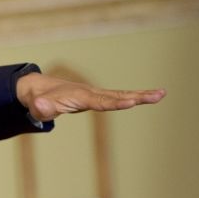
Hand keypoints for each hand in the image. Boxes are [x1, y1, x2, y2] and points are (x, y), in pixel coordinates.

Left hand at [16, 72, 165, 121]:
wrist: (39, 90)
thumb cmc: (39, 101)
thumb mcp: (37, 107)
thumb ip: (40, 107)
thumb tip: (40, 106)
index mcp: (79, 96)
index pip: (100, 102)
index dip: (115, 103)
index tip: (132, 102)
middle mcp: (90, 93)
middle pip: (117, 95)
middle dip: (137, 96)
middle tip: (159, 95)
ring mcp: (94, 94)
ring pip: (120, 95)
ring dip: (140, 96)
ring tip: (162, 94)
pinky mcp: (96, 98)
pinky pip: (117, 98)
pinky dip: (132, 98)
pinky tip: (148, 98)